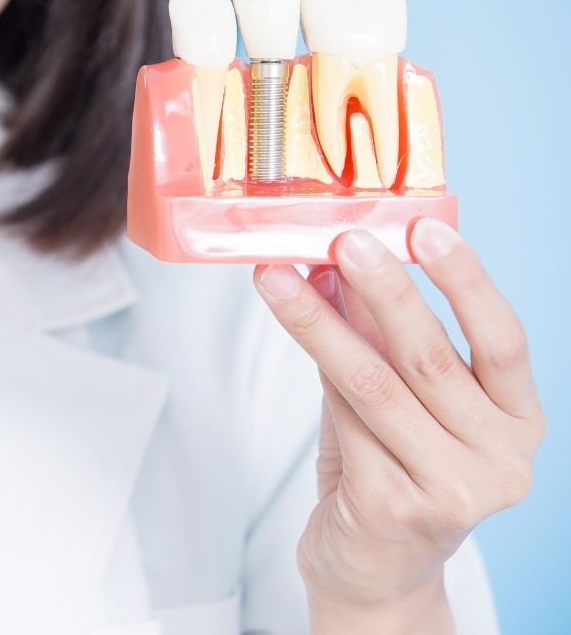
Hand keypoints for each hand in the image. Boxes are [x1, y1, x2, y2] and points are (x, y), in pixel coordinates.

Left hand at [252, 219, 545, 632]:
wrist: (373, 569)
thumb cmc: (389, 472)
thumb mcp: (395, 398)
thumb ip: (375, 338)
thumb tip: (334, 261)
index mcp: (519, 423)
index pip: (504, 341)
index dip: (466, 280)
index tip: (424, 229)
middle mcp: (501, 460)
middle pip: (431, 357)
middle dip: (382, 289)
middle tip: (342, 240)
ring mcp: (453, 490)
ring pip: (374, 383)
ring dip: (319, 321)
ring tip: (279, 275)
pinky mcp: (396, 507)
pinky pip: (344, 418)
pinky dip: (313, 365)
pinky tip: (289, 322)